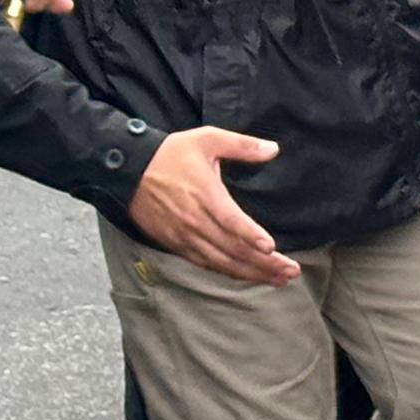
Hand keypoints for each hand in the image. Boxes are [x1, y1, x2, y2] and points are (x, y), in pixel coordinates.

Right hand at [129, 126, 297, 284]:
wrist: (128, 172)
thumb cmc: (170, 154)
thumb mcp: (207, 139)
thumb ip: (242, 145)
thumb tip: (273, 148)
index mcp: (206, 196)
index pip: (231, 222)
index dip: (251, 236)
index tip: (272, 248)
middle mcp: (196, 222)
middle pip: (233, 249)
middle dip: (264, 264)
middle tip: (291, 272)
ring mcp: (186, 237)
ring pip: (222, 262)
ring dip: (252, 273)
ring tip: (279, 280)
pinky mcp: (178, 245)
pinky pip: (207, 264)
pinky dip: (229, 272)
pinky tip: (247, 276)